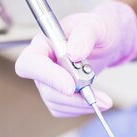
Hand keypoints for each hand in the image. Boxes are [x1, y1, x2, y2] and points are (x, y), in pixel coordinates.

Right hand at [15, 1, 136, 117]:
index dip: (48, 77)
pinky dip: (80, 109)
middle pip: (45, 88)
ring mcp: (47, 81)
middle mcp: (42, 64)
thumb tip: (74, 54)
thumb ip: (84, 35)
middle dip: (71, 97)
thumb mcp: (95, 26)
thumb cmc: (97, 30)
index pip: (31, 63)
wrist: (105, 43)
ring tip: (103, 99)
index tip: (72, 86)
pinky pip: (63, 110)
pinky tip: (94, 99)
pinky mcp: (57, 95)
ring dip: (79, 105)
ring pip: (55, 102)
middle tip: (95, 96)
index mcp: (44, 43)